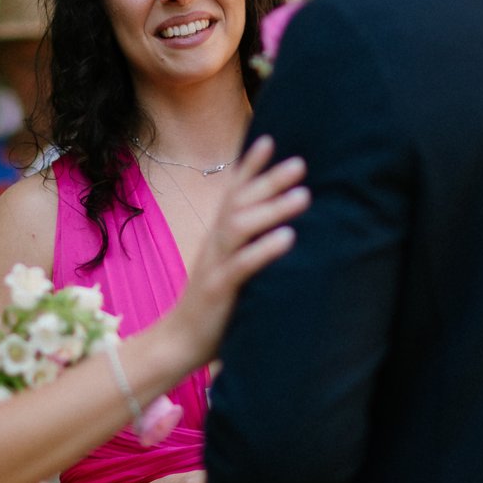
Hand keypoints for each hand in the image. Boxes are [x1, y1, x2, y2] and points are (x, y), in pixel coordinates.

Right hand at [166, 139, 306, 361]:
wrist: (178, 343)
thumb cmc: (213, 306)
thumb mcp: (230, 269)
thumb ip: (248, 248)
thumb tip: (284, 230)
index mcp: (218, 237)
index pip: (233, 192)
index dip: (249, 165)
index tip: (269, 139)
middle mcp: (215, 243)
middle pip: (239, 201)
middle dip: (268, 179)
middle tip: (300, 163)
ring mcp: (214, 264)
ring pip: (239, 226)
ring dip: (272, 208)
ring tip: (303, 195)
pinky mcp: (217, 290)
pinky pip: (241, 264)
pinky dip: (265, 249)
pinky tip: (288, 238)